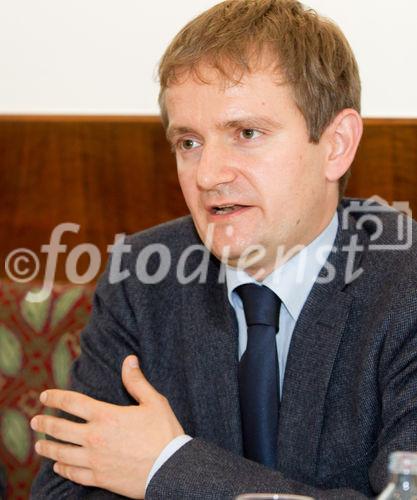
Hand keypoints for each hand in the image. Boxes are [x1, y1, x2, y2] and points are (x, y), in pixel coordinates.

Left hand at [31, 355, 183, 498]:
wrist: (170, 469)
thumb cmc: (164, 433)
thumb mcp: (154, 402)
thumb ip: (137, 381)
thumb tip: (129, 360)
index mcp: (106, 416)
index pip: (73, 403)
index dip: (56, 398)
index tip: (44, 396)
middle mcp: (95, 438)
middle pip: (61, 429)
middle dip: (44, 424)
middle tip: (34, 421)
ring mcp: (95, 460)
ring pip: (62, 454)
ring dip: (48, 448)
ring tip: (38, 445)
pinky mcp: (100, 478)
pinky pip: (74, 474)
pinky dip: (63, 469)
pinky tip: (58, 467)